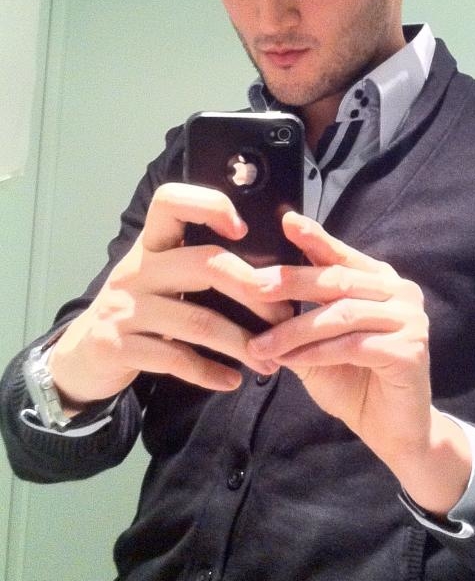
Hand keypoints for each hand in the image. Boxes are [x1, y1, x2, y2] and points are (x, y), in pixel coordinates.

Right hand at [48, 183, 286, 412]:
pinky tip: (232, 380)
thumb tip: (270, 269)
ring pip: (198, 321)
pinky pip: (176, 359)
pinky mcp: (118, 347)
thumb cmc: (140, 310)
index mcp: (151, 245)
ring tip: (270, 362)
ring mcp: (125, 309)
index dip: (210, 205)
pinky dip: (210, 372)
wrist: (84, 354)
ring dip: (242, 344)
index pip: (171, 201)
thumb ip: (198, 266)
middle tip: (284, 315)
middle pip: (205, 265)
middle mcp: (137, 270)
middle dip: (253, 290)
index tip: (242, 228)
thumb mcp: (159, 278)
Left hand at [247, 213, 471, 514]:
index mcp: (380, 282)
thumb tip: (257, 290)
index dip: (315, 238)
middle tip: (255, 287)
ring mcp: (410, 319)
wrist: (393, 431)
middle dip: (293, 283)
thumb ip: (299, 317)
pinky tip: (290, 362)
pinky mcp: (411, 349)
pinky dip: (317, 353)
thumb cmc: (355, 382)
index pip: (342, 256)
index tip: (286, 221)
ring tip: (260, 345)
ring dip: (295, 330)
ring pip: (341, 315)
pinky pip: (353, 345)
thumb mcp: (318, 345)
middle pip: (339, 280)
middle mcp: (401, 293)